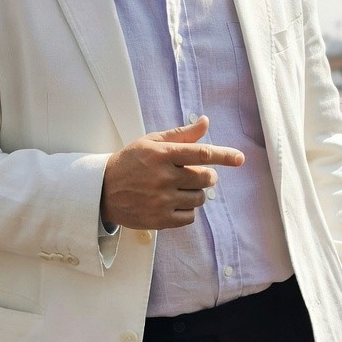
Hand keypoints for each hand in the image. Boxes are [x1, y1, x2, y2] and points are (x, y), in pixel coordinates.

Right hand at [101, 116, 243, 230]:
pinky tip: (173, 203)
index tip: (240, 158)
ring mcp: (162, 200)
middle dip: (207, 177)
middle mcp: (163, 177)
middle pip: (205, 179)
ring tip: (178, 189)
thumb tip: (205, 122)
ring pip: (199, 199)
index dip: (224, 155)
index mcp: (162, 155)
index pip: (201, 153)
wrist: (102, 191)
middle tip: (195, 175)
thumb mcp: (151, 142)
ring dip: (195, 193)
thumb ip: (181, 135)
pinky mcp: (160, 220)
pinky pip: (190, 217)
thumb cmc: (130, 162)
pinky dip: (187, 210)